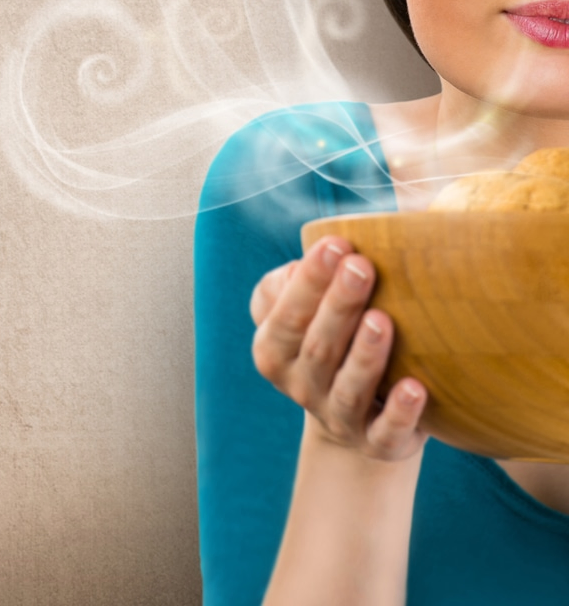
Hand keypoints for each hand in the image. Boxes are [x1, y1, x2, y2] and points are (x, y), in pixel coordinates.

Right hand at [249, 235, 427, 461]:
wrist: (353, 416)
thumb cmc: (330, 338)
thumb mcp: (301, 310)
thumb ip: (295, 278)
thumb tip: (315, 253)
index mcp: (274, 348)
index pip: (286, 313)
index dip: (309, 280)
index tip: (336, 244)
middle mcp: (300, 385)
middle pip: (318, 347)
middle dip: (338, 305)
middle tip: (361, 266)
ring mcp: (337, 417)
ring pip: (348, 389)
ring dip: (365, 354)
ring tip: (382, 319)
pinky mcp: (377, 444)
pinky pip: (386, 432)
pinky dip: (399, 413)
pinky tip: (415, 389)